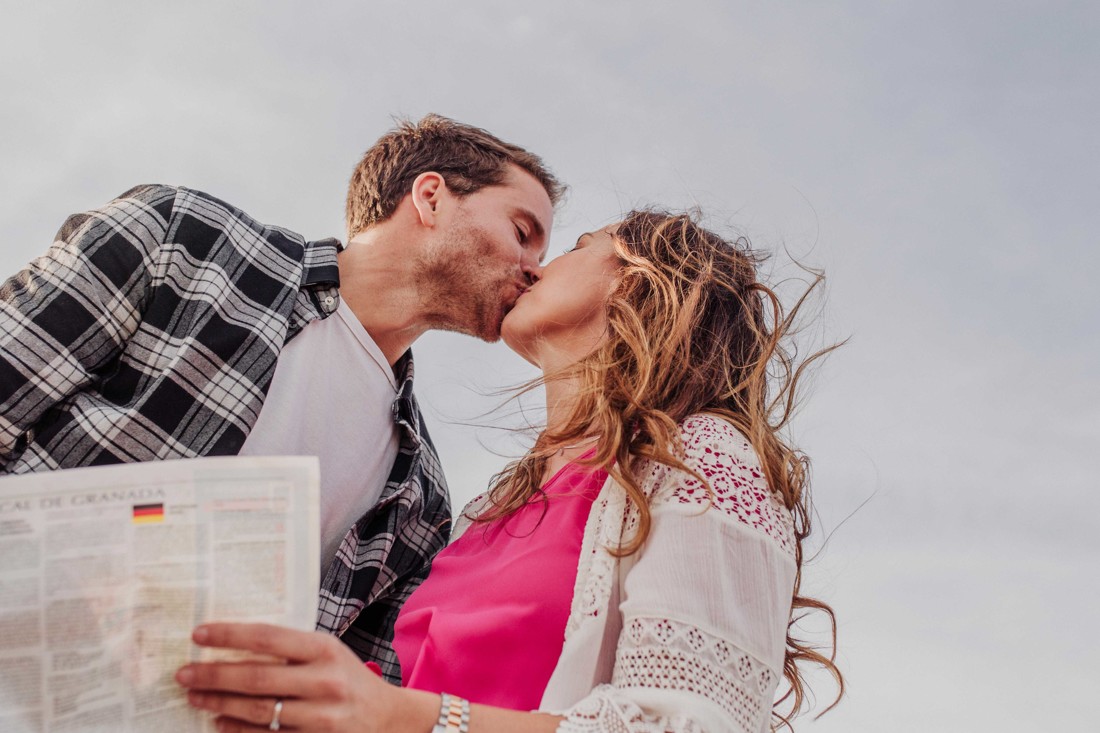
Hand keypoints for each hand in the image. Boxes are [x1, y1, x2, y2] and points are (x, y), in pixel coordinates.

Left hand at [175, 622, 419, 732]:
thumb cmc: (348, 679)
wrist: (387, 719)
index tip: (198, 634)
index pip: (268, 637)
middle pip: (256, 678)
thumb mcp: (328, 652)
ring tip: (195, 697)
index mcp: (325, 650)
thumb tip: (234, 642)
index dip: (230, 635)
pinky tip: (219, 722)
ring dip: (219, 704)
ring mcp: (321, 717)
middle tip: (183, 674)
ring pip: (258, 712)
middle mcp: (324, 682)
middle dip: (213, 676)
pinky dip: (237, 730)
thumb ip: (290, 648)